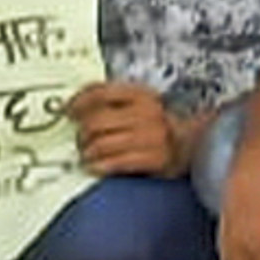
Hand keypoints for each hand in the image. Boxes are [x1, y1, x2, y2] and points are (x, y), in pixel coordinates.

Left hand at [68, 82, 187, 179]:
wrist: (192, 147)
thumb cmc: (154, 128)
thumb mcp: (137, 105)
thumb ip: (109, 102)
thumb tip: (70, 108)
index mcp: (142, 95)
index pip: (101, 92)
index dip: (78, 102)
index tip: (68, 112)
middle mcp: (148, 113)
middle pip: (96, 121)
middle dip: (82, 133)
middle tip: (80, 140)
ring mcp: (152, 137)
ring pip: (101, 144)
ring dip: (88, 152)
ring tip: (88, 155)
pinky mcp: (155, 159)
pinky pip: (115, 162)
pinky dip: (100, 166)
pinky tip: (96, 167)